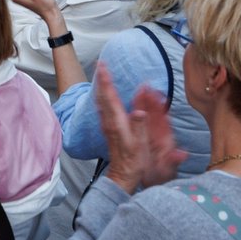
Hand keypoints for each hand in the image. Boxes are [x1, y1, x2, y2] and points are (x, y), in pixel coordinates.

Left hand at [95, 63, 185, 192]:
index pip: (110, 97)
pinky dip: (103, 97)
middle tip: (101, 64)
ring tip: (102, 74)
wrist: (123, 174)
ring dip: (101, 87)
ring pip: (101, 101)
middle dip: (102, 80)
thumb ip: (139, 127)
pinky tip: (103, 95)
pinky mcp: (108, 129)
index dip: (106, 81)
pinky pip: (103, 108)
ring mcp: (107, 125)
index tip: (103, 66)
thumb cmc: (133, 161)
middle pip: (103, 96)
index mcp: (117, 123)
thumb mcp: (140, 145)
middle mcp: (109, 122)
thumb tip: (139, 112)